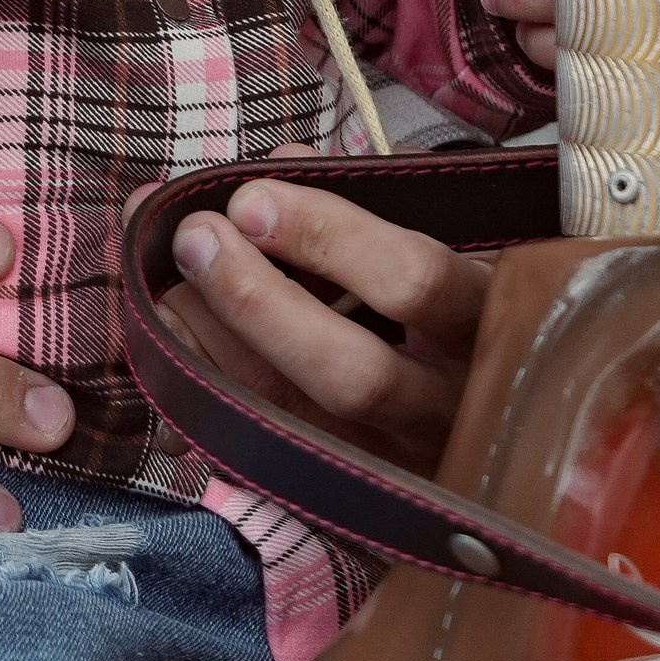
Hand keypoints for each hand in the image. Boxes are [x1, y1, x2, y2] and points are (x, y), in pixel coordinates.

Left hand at [165, 173, 490, 473]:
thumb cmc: (459, 296)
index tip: (250, 199)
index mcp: (493, 323)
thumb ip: (371, 195)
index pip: (413, 280)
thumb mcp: (448, 234)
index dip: (326, 236)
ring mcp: (403, 462)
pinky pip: (262, 454)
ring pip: (298, 421)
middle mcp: (455, 406)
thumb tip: (283, 164)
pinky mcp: (351, 496)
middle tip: (193, 240)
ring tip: (163, 280)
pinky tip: (168, 344)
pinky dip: (203, 398)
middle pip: (351, 374)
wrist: (496, 404)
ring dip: (213, 345)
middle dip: (256, 302)